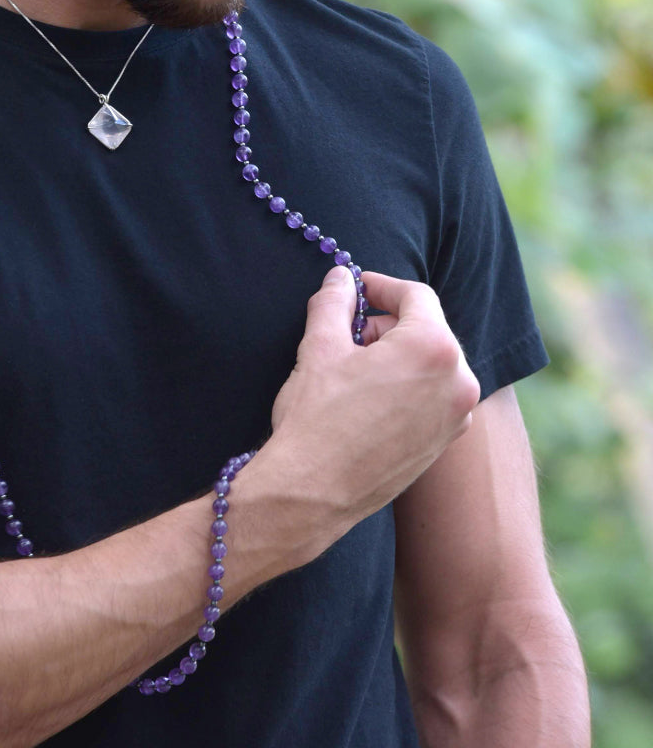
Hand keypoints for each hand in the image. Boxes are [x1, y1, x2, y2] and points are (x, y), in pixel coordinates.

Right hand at [259, 268, 480, 548]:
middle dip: (386, 323)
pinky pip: (431, 396)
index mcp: (434, 348)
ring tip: (351, 367)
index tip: (353, 290)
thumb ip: (333, 302)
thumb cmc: (315, 418)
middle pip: (427, 328)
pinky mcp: (444, 444)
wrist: (312, 493)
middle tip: (344, 330)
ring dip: (395, 354)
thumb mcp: (318, 346)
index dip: (380, 286)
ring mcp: (457, 418)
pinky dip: (404, 385)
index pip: (415, 296)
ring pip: (430, 364)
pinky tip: (364, 397)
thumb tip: (340, 278)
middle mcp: (459, 382)